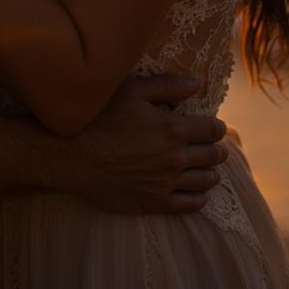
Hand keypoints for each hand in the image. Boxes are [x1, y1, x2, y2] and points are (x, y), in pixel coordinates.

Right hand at [61, 75, 227, 214]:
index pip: (212, 129)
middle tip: (214, 147)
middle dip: (217, 149)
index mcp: (173, 128)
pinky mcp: (154, 203)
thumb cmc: (99, 117)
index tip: (213, 126)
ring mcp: (166, 183)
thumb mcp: (131, 90)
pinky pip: (190, 205)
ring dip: (211, 172)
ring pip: (206, 181)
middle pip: (213, 156)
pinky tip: (196, 191)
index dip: (216, 126)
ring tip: (206, 167)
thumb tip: (197, 83)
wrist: (72, 157)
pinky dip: (199, 197)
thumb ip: (168, 85)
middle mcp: (175, 158)